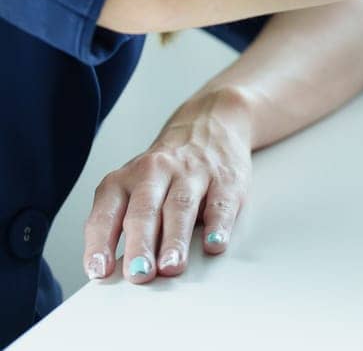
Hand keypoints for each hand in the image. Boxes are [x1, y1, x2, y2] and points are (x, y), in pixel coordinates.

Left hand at [83, 87, 252, 282]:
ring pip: (180, 207)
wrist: (209, 124)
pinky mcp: (226, 178)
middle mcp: (155, 173)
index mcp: (124, 180)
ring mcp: (192, 173)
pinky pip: (220, 203)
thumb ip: (125, 224)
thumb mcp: (135, 188)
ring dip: (175, 239)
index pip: (107, 214)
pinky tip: (214, 244)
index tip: (100, 271)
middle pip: (144, 211)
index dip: (100, 243)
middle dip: (141, 245)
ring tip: (171, 267)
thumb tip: (119, 269)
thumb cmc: (166, 171)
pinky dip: (217, 225)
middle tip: (139, 274)